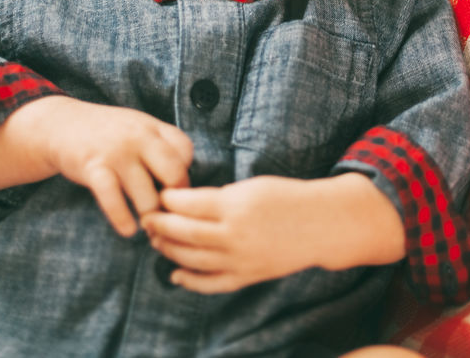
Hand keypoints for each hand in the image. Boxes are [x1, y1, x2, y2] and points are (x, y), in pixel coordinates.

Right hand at [36, 96, 193, 236]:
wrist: (61, 124)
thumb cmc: (109, 133)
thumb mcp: (139, 128)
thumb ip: (163, 148)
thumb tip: (186, 186)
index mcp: (153, 127)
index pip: (185, 152)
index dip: (185, 176)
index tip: (175, 193)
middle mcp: (138, 137)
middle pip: (174, 174)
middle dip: (174, 201)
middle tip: (168, 216)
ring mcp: (116, 152)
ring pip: (147, 195)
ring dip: (149, 216)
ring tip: (148, 226)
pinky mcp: (93, 168)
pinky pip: (114, 200)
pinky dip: (122, 219)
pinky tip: (127, 230)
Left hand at [140, 175, 331, 292]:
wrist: (321, 223)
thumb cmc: (288, 197)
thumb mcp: (253, 185)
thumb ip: (221, 196)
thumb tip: (187, 205)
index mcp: (236, 205)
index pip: (189, 203)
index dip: (169, 199)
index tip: (161, 195)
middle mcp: (235, 234)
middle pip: (184, 232)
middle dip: (160, 225)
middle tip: (148, 218)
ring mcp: (240, 259)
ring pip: (192, 258)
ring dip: (168, 250)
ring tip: (156, 241)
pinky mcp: (247, 276)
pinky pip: (212, 284)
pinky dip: (190, 281)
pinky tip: (175, 274)